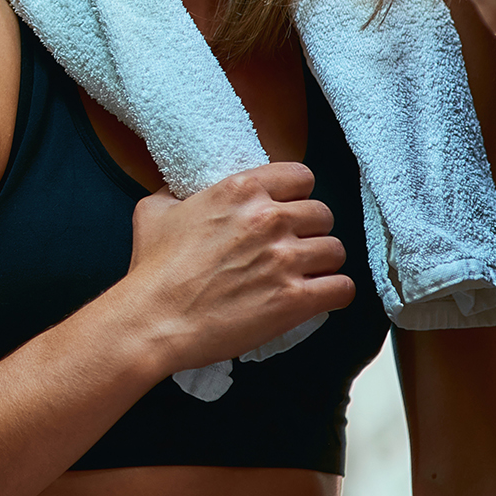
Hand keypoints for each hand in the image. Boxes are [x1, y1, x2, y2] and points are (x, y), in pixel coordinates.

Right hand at [122, 161, 353, 374]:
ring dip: (323, 262)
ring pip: (336, 250)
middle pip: (323, 214)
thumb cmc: (152, 269)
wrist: (153, 319)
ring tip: (304, 274)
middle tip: (293, 246)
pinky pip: (342, 288)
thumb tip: (184, 190)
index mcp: (239, 190)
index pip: (301, 176)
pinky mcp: (295, 299)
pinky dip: (334, 293)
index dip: (296, 194)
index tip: (287, 209)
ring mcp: (285, 259)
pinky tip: (317, 296)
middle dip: (310, 230)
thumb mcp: (154, 211)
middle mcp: (268, 219)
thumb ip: (177, 193)